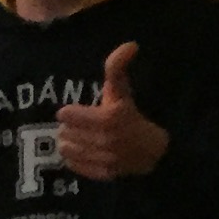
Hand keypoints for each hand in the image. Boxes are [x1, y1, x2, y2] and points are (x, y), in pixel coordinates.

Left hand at [57, 42, 167, 180]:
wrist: (154, 152)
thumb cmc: (131, 116)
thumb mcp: (122, 91)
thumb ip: (118, 68)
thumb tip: (130, 44)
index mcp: (110, 118)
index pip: (65, 115)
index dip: (70, 112)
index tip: (74, 111)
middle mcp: (107, 140)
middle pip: (64, 131)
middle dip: (71, 127)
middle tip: (82, 125)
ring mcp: (105, 159)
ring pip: (65, 147)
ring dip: (71, 141)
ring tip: (83, 137)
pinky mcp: (103, 174)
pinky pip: (72, 164)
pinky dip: (75, 157)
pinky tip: (86, 150)